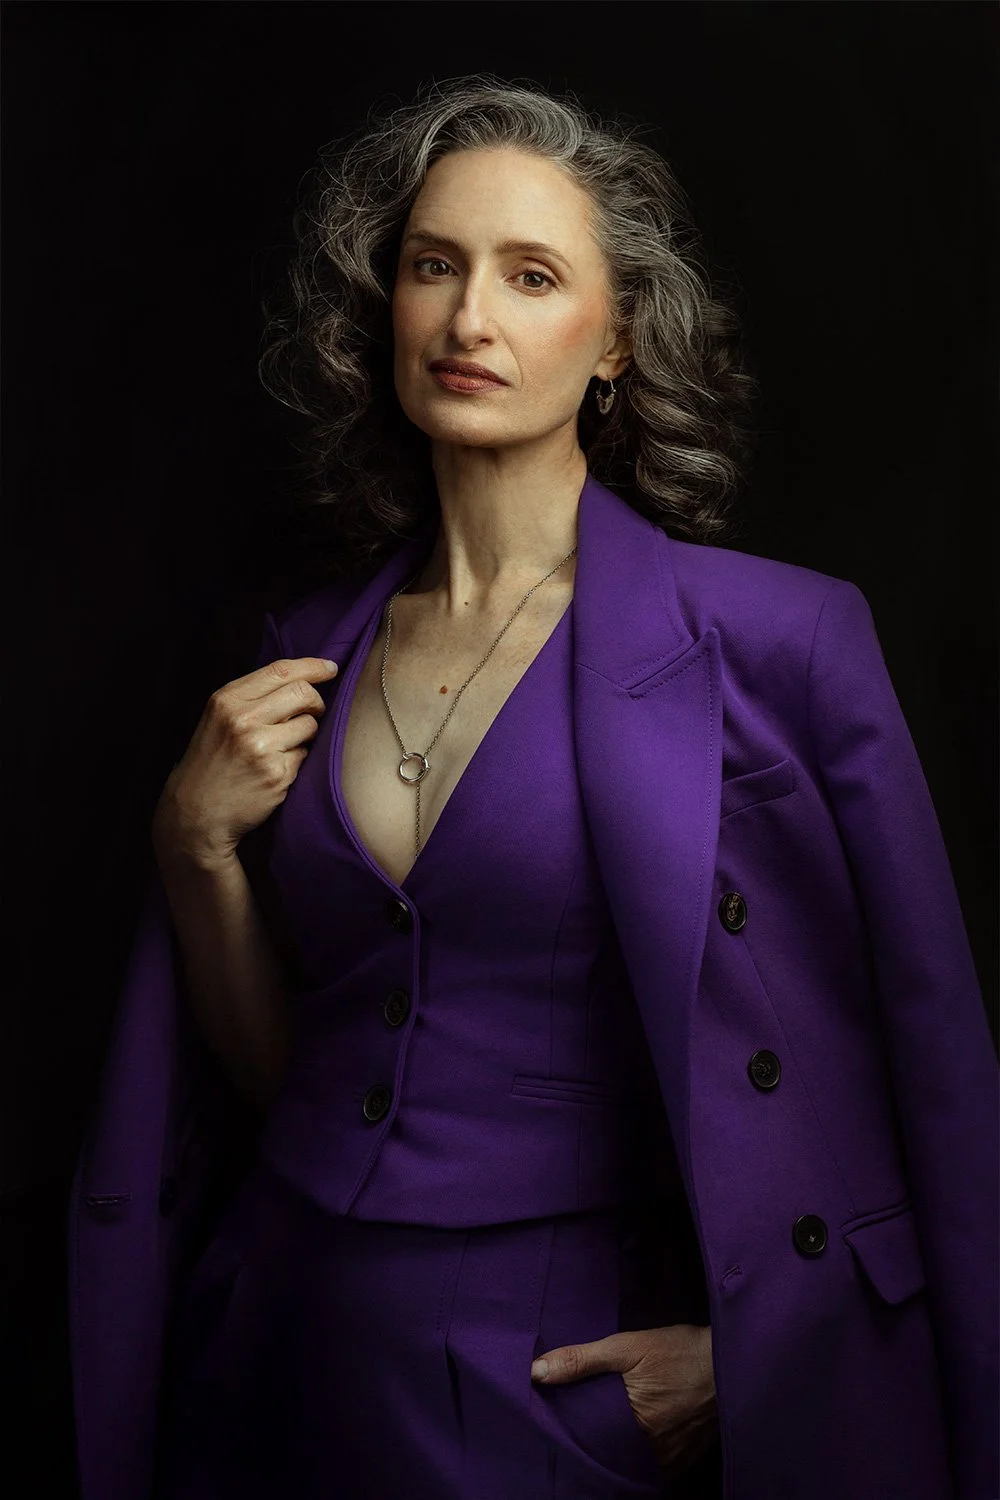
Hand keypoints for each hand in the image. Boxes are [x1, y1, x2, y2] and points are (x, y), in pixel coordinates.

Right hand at [152, 655, 338, 867]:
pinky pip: (306, 755)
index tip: (331, 668)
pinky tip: (276, 769)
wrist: (197, 811)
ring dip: (305, 734)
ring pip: (310, 725)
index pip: (281, 670)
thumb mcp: (219, 718)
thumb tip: (304, 679)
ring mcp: (261, 747)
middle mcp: (243, 719)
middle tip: (313, 712)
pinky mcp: (277, 774)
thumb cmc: (213, 761)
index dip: (312, 667)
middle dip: (316, 702)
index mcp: (227, 700)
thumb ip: (253, 697)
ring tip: (282, 747)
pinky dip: (298, 760)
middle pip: (303, 693)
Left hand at [530, 1323, 717, 1477]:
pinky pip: (654, 1463)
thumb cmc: (679, 1351)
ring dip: (619, 1445)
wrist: (730, 1360)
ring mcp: (670, 1458)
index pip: (588, 1442)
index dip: (573, 1433)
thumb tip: (537, 1371)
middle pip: (610, 1454)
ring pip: (632, 1459)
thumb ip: (581, 1360)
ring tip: (607, 1424)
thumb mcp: (628, 1347)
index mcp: (633, 1427)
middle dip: (595, 1441)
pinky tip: (635, 1431)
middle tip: (583, 1421)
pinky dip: (641, 1450)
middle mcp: (652, 1451)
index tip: (559, 1420)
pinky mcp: (685, 1457)